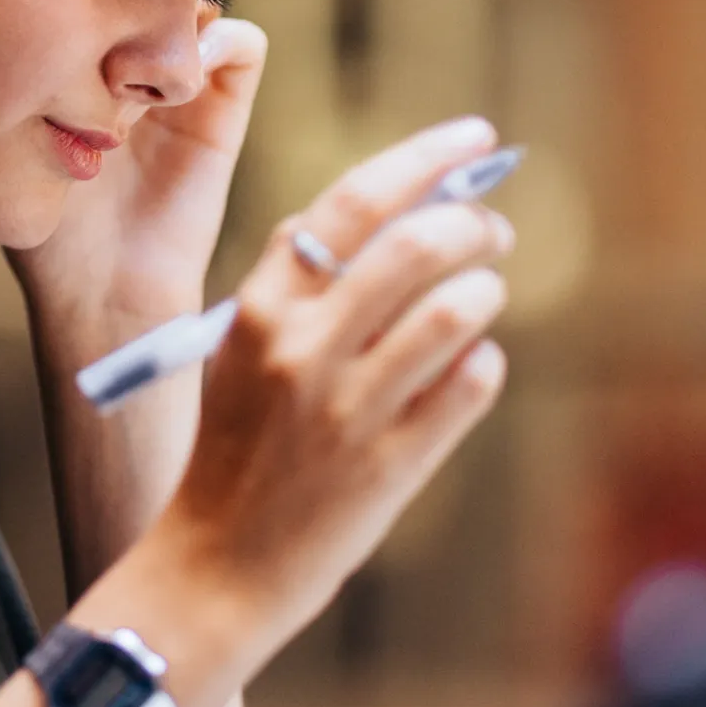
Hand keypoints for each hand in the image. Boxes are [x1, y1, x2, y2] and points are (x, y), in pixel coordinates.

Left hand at [8, 17, 268, 342]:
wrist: (102, 291)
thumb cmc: (49, 224)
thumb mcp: (20, 135)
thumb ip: (29, 72)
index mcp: (93, 63)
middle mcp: (142, 63)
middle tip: (98, 19)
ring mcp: (188, 83)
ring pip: (200, 2)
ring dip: (171, 16)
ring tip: (125, 66)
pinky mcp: (226, 110)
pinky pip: (244, 43)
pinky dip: (215, 44)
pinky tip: (165, 88)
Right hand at [109, 117, 512, 687]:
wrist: (216, 567)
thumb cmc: (237, 449)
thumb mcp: (241, 352)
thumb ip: (299, 282)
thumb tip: (390, 204)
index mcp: (258, 310)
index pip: (351, 203)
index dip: (424, 159)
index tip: (475, 140)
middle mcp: (302, 351)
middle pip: (416, 244)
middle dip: (473, 223)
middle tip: (490, 228)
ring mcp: (349, 410)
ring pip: (459, 310)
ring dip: (486, 290)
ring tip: (481, 295)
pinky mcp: (392, 466)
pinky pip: (473, 383)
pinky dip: (483, 365)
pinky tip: (466, 370)